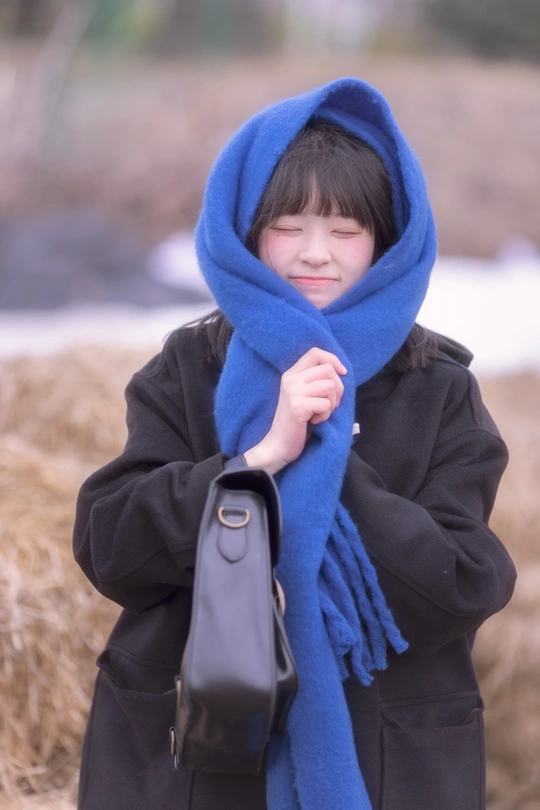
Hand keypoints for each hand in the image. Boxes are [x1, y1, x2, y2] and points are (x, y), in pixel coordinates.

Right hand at [244, 347, 346, 473]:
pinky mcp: (298, 406)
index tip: (342, 373)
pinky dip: (325, 416)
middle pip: (328, 369)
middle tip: (329, 404)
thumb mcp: (303, 395)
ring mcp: (293, 392)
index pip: (315, 353)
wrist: (278, 446)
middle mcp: (291, 379)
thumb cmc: (297, 423)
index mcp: (291, 374)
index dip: (333, 359)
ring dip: (331, 404)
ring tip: (319, 413)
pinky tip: (313, 422)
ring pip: (330, 386)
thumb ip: (315, 381)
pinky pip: (326, 404)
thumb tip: (341, 370)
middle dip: (338, 388)